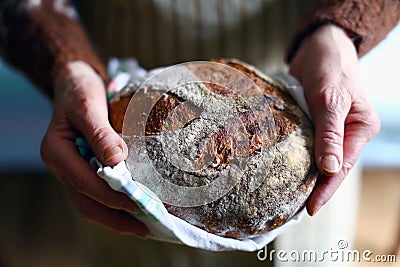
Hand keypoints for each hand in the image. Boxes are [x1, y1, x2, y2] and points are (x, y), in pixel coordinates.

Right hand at [41, 61, 147, 236]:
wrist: (75, 83)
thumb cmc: (79, 91)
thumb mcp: (88, 105)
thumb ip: (100, 133)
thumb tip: (117, 160)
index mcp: (56, 152)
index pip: (84, 182)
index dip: (111, 196)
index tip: (138, 204)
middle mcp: (62, 166)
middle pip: (86, 202)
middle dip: (115, 218)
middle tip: (145, 228)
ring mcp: (72, 170)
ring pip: (91, 202)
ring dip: (115, 216)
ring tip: (142, 225)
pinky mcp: (84, 168)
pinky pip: (97, 192)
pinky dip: (114, 203)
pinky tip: (133, 207)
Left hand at [290, 25, 379, 214]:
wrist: (319, 46)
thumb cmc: (330, 67)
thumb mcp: (330, 98)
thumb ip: (329, 133)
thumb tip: (330, 170)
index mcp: (360, 128)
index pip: (343, 166)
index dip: (327, 188)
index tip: (311, 207)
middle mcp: (346, 132)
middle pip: (331, 166)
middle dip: (315, 186)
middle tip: (294, 208)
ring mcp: (328, 128)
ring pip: (317, 157)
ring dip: (304, 174)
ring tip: (287, 195)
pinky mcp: (312, 122)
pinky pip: (305, 144)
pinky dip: (295, 156)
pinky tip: (283, 168)